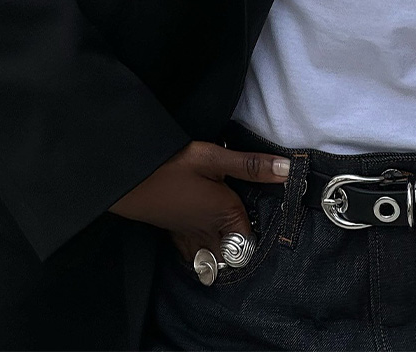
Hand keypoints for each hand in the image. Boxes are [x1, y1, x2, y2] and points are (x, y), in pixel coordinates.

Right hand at [107, 140, 290, 267]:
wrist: (127, 178)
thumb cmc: (171, 165)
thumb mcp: (214, 158)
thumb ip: (250, 166)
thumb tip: (288, 170)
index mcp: (224, 213)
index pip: (250, 237)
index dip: (260, 229)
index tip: (267, 217)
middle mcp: (208, 231)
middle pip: (232, 253)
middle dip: (241, 248)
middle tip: (250, 231)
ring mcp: (188, 235)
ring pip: (213, 257)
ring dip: (223, 252)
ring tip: (230, 238)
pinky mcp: (172, 234)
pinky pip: (193, 254)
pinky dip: (202, 252)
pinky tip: (204, 239)